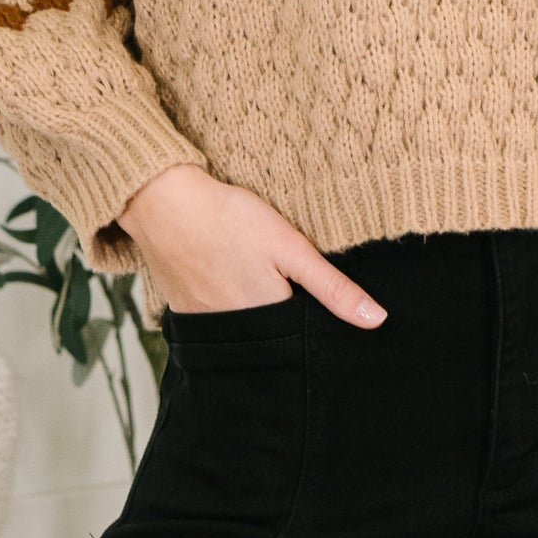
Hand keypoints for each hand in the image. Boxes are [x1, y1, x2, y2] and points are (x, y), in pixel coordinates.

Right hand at [120, 161, 386, 326]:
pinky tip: (226, 277)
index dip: (312, 318)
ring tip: (250, 275)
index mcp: (267, 320)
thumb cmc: (228, 219)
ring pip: (244, 329)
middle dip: (283, 318)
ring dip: (253, 312)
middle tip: (276, 277)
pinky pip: (215, 320)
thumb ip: (333, 288)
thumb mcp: (290, 247)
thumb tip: (377, 322)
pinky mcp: (183, 310)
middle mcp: (234, 332)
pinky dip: (226, 305)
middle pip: (272, 336)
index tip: (311, 296)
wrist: (160, 201)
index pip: (302, 335)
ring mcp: (204, 323)